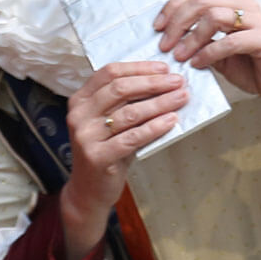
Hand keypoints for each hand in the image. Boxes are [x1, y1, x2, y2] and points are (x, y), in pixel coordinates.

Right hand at [59, 61, 186, 259]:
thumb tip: (163, 80)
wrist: (88, 191)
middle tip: (178, 81)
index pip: (109, 72)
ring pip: (129, 113)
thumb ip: (125, 102)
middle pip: (120, 89)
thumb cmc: (105, 151)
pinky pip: (132, 137)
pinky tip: (171, 121)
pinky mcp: (97, 156)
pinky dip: (154, 128)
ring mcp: (86, 136)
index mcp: (80, 100)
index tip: (164, 68)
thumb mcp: (109, 122)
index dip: (139, 68)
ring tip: (181, 98)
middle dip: (153, 83)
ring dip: (160, 103)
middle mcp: (79, 115)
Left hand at [153, 0, 260, 154]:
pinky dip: (209, 52)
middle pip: (201, 1)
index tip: (157, 28)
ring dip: (191, 37)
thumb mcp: (217, 53)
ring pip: (214, 16)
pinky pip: (230, 40)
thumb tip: (168, 39)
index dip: (172, 8)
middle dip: (177, 23)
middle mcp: (244, 6)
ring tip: (179, 56)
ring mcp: (256, 20)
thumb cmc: (251, 67)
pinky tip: (198, 64)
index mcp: (232, 4)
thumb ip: (199, 41)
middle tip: (164, 45)